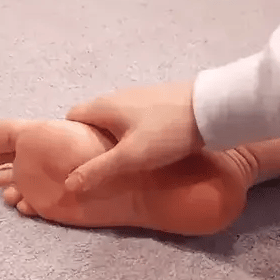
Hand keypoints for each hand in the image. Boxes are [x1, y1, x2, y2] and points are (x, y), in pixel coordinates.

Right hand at [64, 81, 204, 192]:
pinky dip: (131, 132)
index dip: (69, 137)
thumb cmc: (165, 132)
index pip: (72, 117)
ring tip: (121, 160)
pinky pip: (133, 117)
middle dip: (90, 139)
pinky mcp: (157, 101)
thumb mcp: (129, 157)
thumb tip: (68, 184)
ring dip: (112, 136)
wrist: (211, 109)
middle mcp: (117, 96)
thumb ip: (98, 170)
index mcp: (104, 106)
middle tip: (97, 165)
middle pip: (93, 118)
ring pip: (114, 118)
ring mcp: (139, 96)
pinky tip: (145, 147)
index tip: (74, 159)